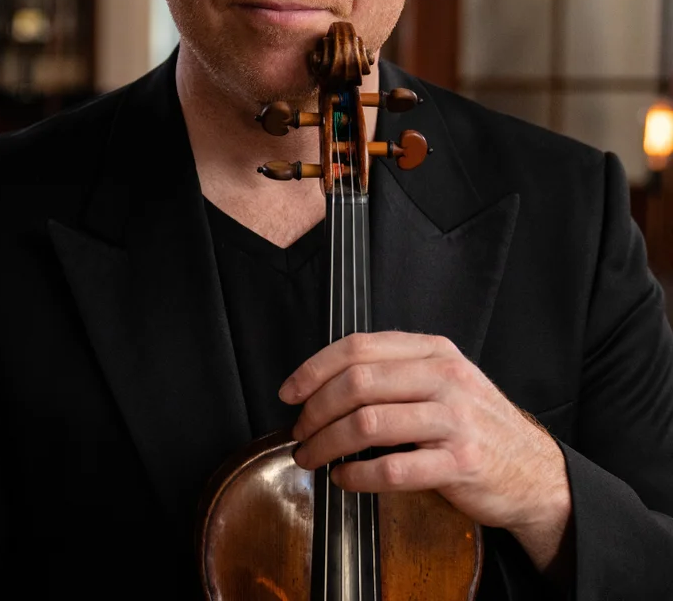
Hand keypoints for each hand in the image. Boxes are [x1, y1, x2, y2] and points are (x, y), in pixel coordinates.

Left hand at [279, 331, 571, 573]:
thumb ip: (396, 372)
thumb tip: (326, 383)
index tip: (291, 391)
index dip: (315, 368)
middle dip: (316, 409)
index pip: (359, 347)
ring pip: (368, 423)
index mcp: (434, 352)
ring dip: (327, 443)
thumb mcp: (443, 381)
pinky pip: (393, 468)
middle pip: (357, 383)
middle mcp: (444, 378)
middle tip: (300, 430)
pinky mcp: (459, 463)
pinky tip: (345, 478)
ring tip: (313, 456)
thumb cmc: (476, 425)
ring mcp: (454, 420)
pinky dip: (357, 475)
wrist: (534, 470)